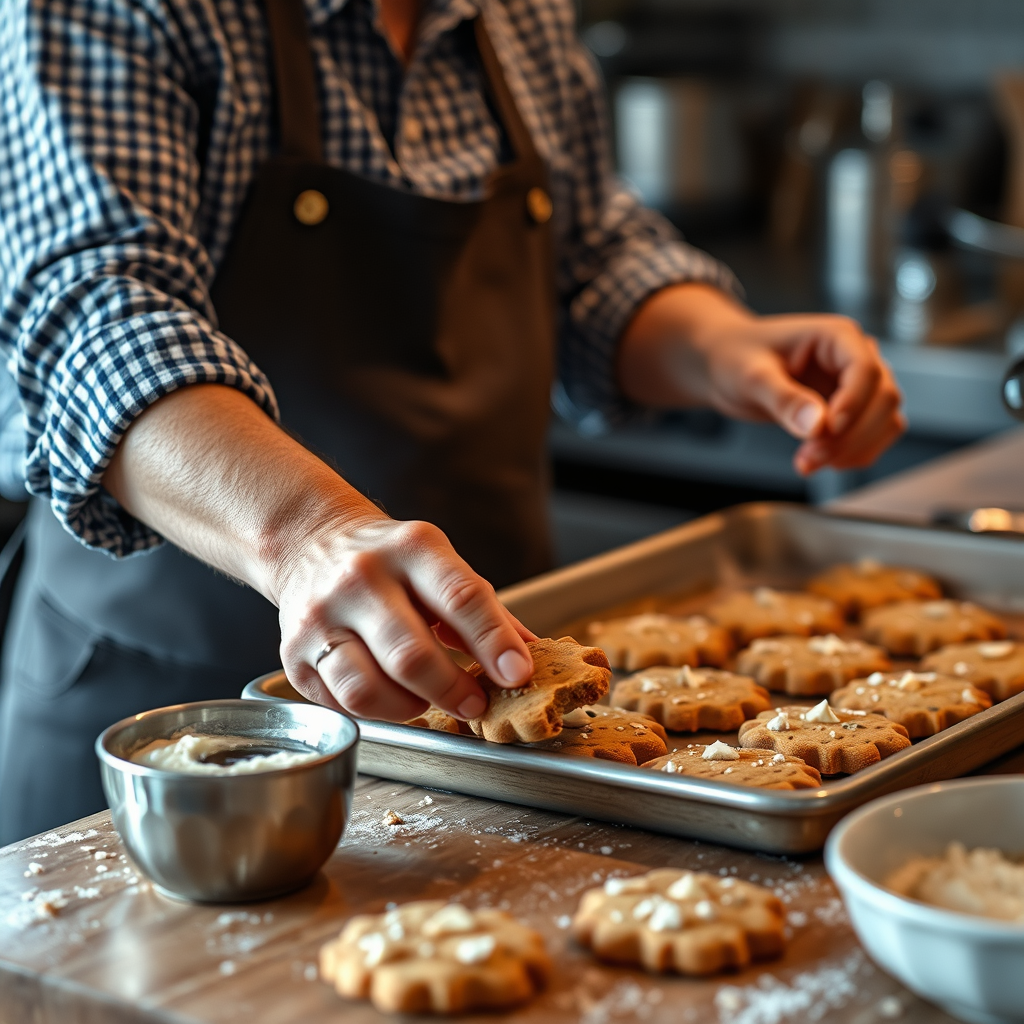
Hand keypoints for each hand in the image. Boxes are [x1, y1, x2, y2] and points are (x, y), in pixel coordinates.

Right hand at [103, 384, 535, 723]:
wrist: (311, 543)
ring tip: (427, 701)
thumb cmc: (393, 563)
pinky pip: (339, 702)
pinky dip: (374, 711)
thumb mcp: (442, 565)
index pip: (461, 597)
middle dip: (453, 690)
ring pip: (366, 687)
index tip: (519, 673)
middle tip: (476, 704)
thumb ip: (486, 611)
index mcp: (412, 548)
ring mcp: (321, 616)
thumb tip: (531, 657)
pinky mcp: (294, 652)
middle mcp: (361, 578)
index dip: (494, 642)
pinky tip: (390, 696)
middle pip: (411, 654)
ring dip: (409, 707)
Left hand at [617, 284, 905, 474]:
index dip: (853, 404)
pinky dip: (854, 454)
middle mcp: (855, 356)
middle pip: (882, 399)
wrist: (723, 365)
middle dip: (849, 435)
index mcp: (836, 336)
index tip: (828, 430)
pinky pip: (874, 435)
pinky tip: (820, 459)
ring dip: (854, 449)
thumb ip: (784, 399)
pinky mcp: (851, 409)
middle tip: (808, 458)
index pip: (866, 370)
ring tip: (807, 462)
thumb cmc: (734, 356)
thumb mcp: (751, 376)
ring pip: (884, 420)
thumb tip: (818, 426)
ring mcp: (856, 384)